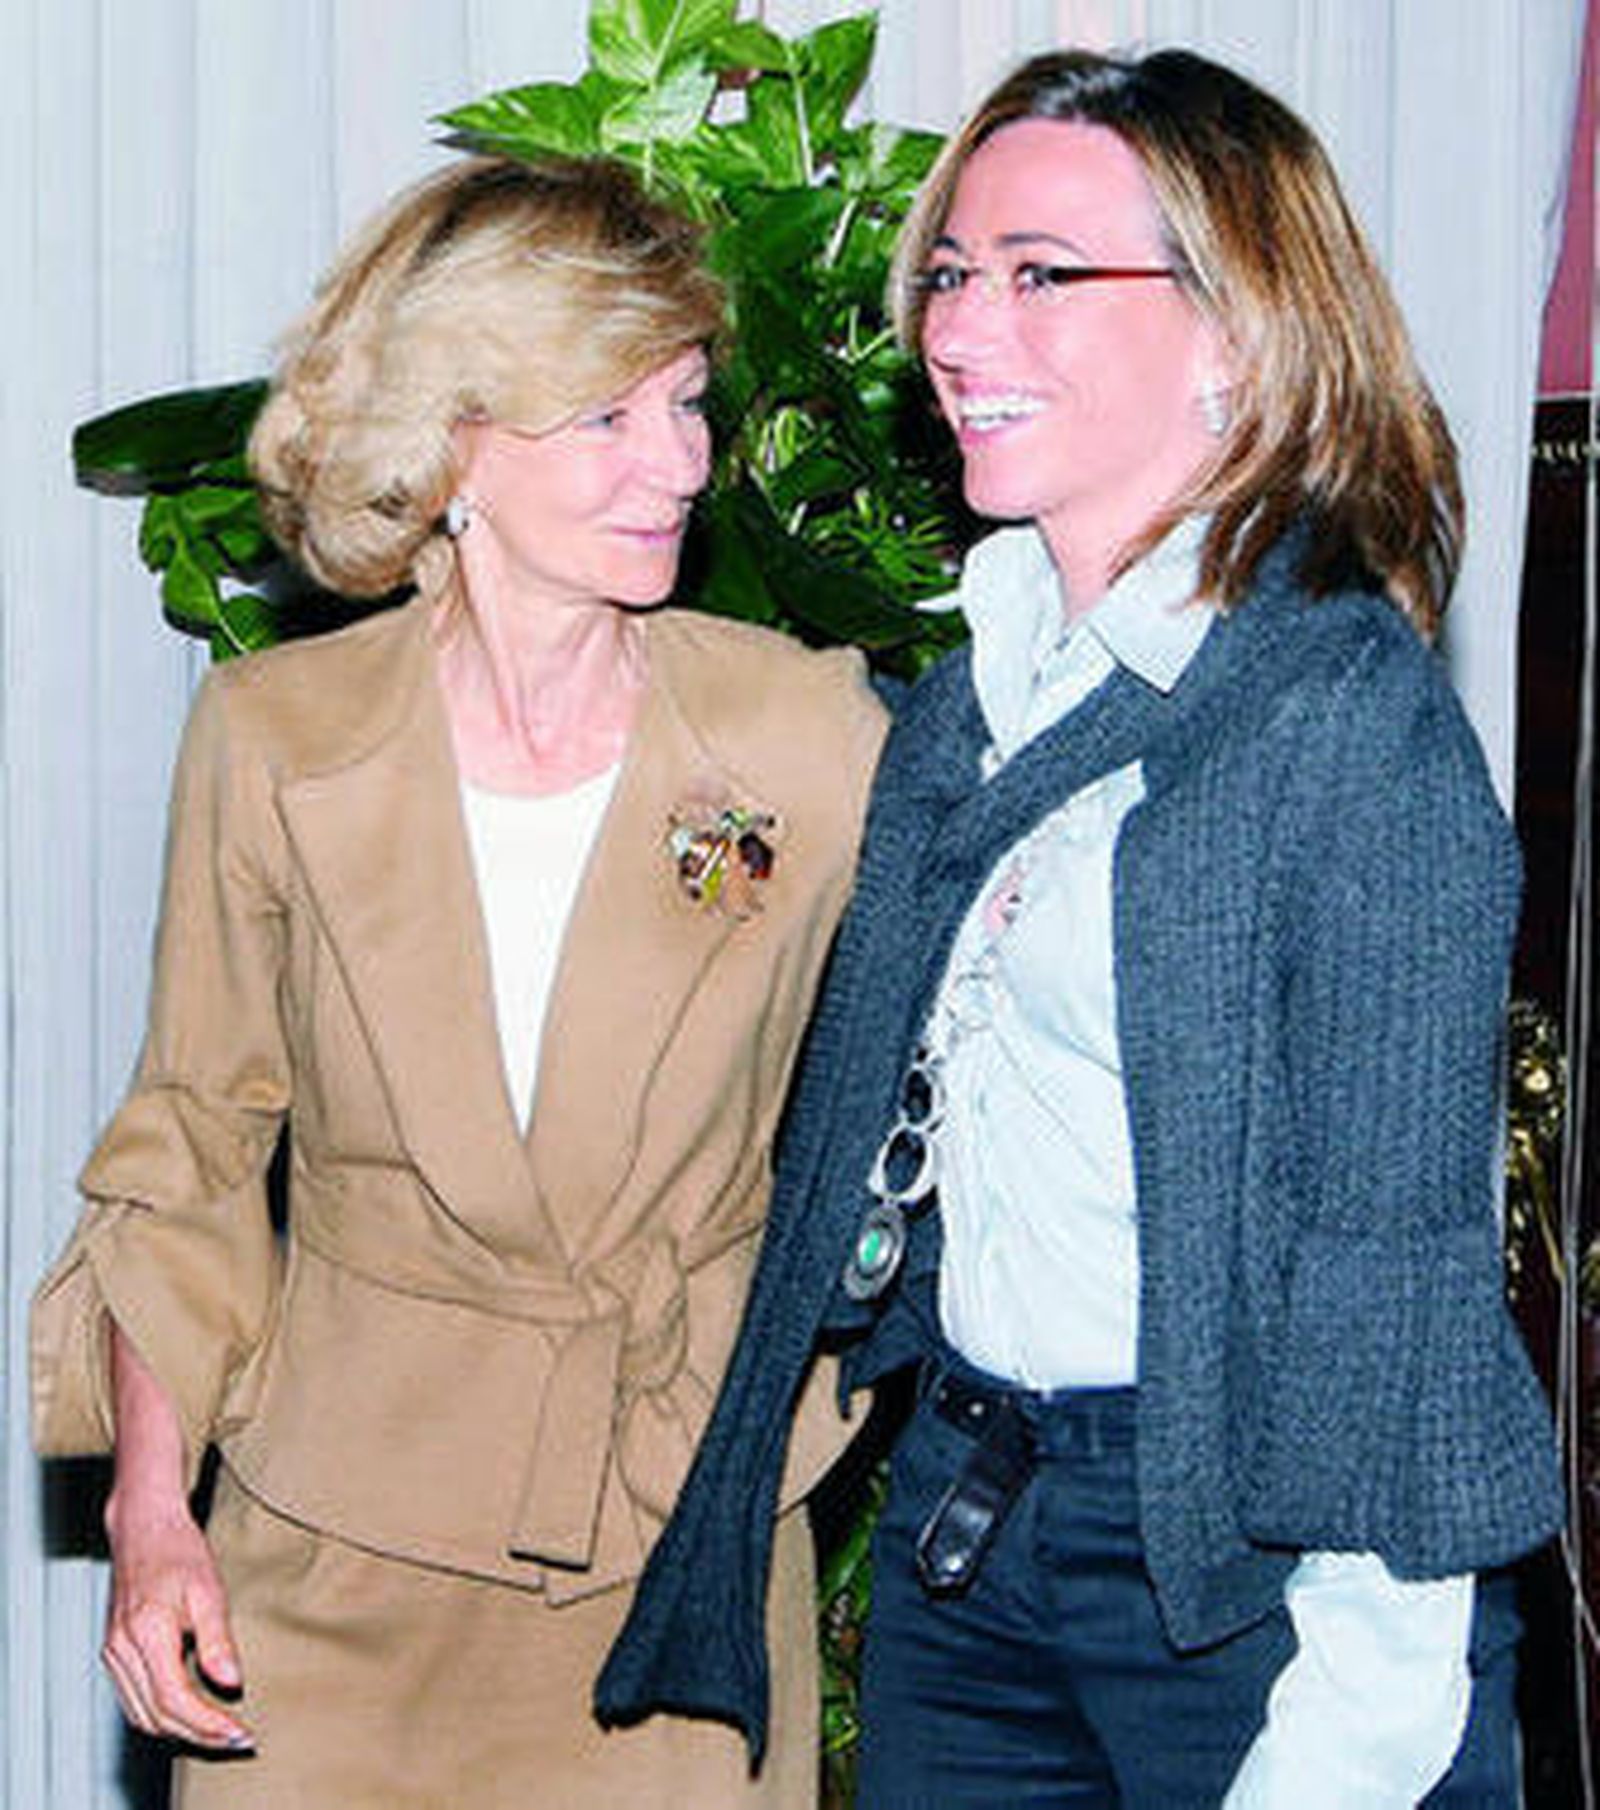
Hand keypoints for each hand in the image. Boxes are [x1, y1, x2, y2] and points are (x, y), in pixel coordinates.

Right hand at [102, 1491, 251, 1749]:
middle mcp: (122, 1649)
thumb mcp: (208, 1589)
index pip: (174, 1699)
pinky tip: (190, 1714)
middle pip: (156, 1716)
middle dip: (197, 1735)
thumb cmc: (178, 1550)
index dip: (207, 1724)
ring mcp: (113, 1653)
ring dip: (179, 1732)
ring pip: (141, 1715)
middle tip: (237, 1739)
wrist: (143, 1527)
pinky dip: (161, 1717)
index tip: (239, 1732)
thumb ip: (217, 1639)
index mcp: (146, 1633)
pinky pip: (133, 1701)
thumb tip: (231, 1682)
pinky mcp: (113, 1653)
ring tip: (219, 1733)